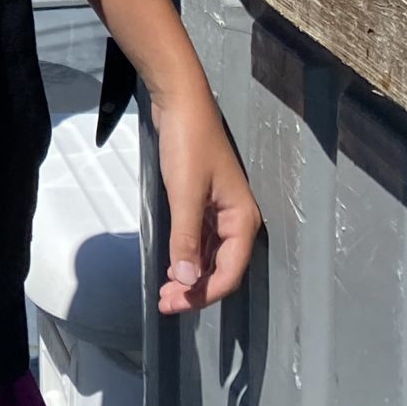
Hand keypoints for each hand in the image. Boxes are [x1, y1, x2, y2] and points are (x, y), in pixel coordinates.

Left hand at [152, 88, 260, 314]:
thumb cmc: (188, 144)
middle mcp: (237, 220)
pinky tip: (173, 265)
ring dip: (190, 275)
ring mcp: (221, 211)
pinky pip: (201, 240)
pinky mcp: (205, 202)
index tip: (174, 303)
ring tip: (165, 290)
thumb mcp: (185, 194)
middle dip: (195, 289)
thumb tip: (188, 281)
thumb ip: (187, 239)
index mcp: (242, 220)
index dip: (204, 294)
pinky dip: (188, 256)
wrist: (180, 102)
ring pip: (211, 256)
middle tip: (164, 302)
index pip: (230, 273)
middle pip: (222, 268)